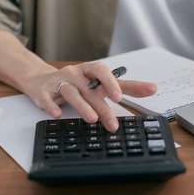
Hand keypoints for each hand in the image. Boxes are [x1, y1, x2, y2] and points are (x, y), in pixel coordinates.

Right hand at [21, 62, 156, 131]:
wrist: (40, 79)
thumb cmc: (76, 82)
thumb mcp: (100, 83)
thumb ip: (126, 87)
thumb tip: (152, 88)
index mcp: (90, 70)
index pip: (102, 71)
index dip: (110, 82)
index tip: (119, 97)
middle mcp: (75, 74)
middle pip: (89, 89)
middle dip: (101, 106)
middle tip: (112, 124)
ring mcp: (58, 82)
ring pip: (70, 92)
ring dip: (81, 106)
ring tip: (92, 119)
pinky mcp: (42, 92)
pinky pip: (46, 98)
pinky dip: (51, 106)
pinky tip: (57, 115)